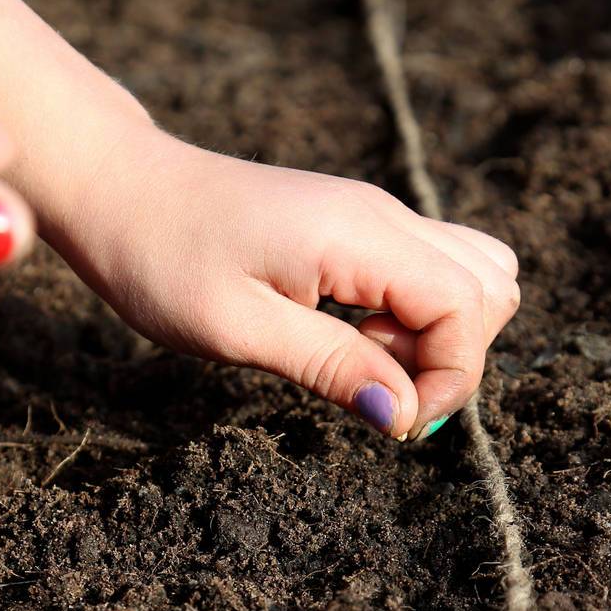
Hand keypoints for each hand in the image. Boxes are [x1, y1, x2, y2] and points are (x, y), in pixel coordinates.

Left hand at [74, 139, 519, 439]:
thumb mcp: (238, 329)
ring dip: (441, 333)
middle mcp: (384, 217)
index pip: (468, 306)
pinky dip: (418, 314)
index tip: (394, 420)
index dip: (451, 376)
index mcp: (359, 236)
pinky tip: (357, 334)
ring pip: (473, 273)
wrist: (121, 189)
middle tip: (376, 386)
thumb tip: (402, 415)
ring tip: (366, 358)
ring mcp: (376, 217)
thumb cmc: (163, 259)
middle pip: (489, 287)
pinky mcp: (360, 228)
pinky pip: (432, 269)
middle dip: (454, 356)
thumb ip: (330, 367)